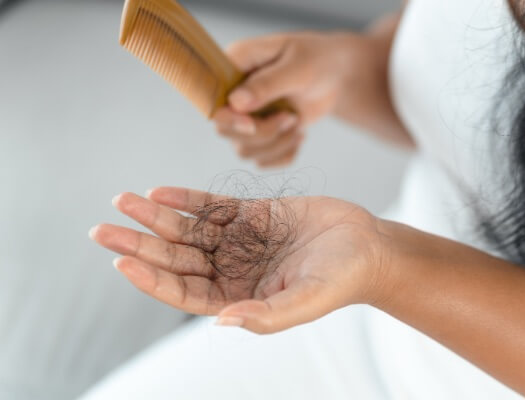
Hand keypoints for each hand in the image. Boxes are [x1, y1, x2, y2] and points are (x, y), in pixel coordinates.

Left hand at [89, 187, 389, 333]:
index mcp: (239, 297)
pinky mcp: (253, 213)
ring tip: (123, 201)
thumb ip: (266, 314)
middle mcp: (233, 270)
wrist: (368, 245)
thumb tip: (222, 321)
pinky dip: (186, 199)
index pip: (184, 291)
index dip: (152, 278)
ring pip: (188, 229)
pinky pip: (212, 206)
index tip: (123, 262)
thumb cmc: (341, 279)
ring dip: (155, 216)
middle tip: (101, 230)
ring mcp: (241, 240)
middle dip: (139, 243)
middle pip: (176, 257)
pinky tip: (159, 191)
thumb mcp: (306, 300)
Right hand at [214, 32, 366, 166]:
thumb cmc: (317, 60)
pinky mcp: (261, 133)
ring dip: (276, 145)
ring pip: (244, 150)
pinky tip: (299, 135)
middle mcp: (233, 92)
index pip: (213, 100)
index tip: (253, 123)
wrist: (335, 75)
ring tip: (297, 123)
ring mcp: (245, 115)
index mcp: (235, 65)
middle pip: (225, 131)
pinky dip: (283, 155)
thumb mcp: (298, 68)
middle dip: (262, 133)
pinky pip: (262, 160)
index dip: (229, 119)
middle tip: (291, 118)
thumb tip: (236, 102)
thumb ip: (267, 84)